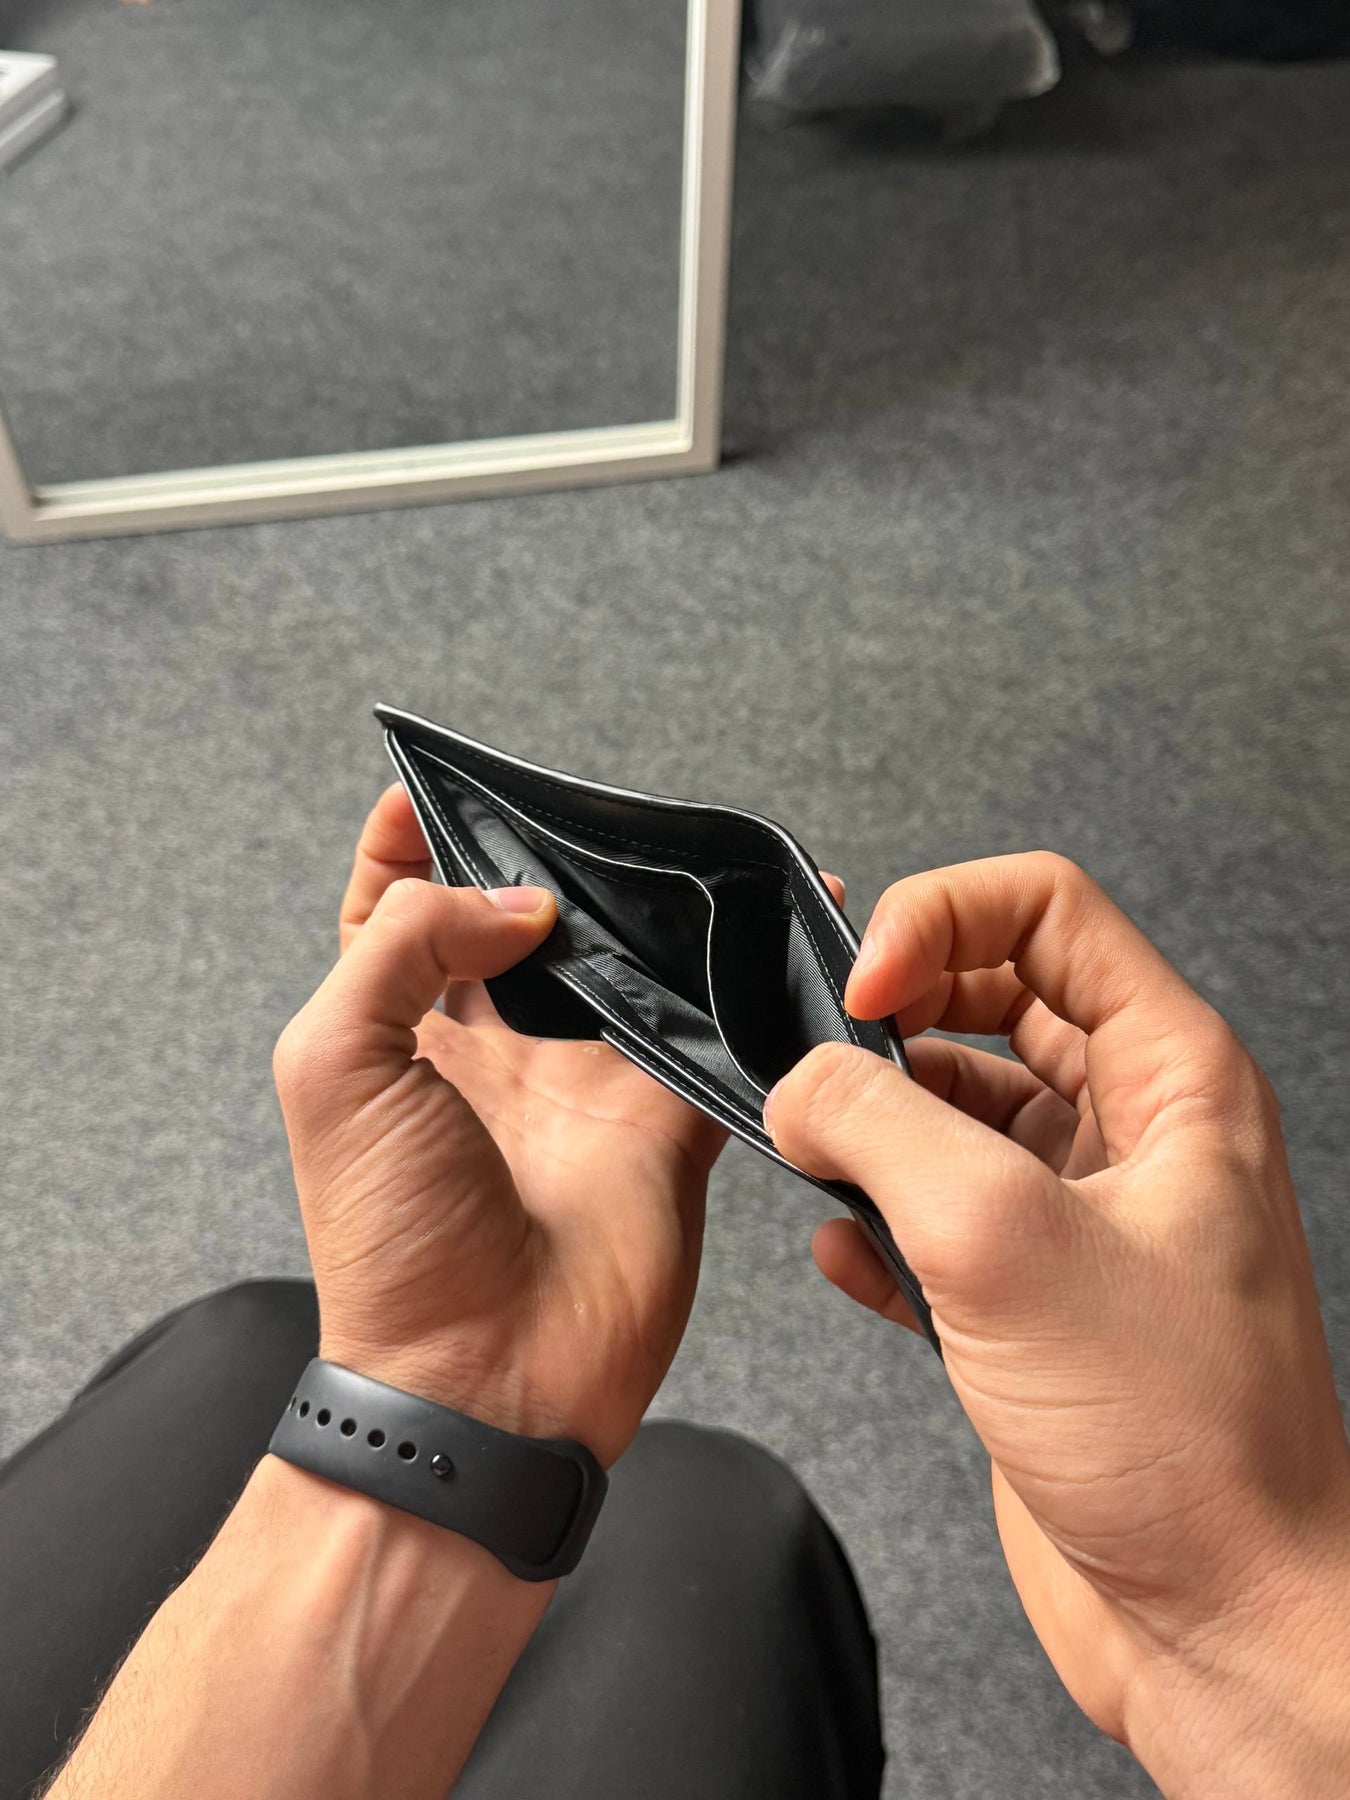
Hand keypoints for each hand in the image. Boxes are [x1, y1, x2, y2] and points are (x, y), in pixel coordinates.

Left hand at [272, 784, 725, 1466]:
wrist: (487, 1380)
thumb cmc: (389, 1239)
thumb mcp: (335, 1067)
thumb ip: (399, 946)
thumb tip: (516, 901)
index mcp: (400, 1034)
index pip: (392, 914)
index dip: (410, 848)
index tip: (436, 789)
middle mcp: (494, 1049)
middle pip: (522, 923)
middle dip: (549, 862)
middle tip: (586, 810)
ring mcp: (583, 1082)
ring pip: (625, 965)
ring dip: (652, 911)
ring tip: (683, 846)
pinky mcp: (663, 1120)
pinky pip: (713, 1034)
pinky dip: (744, 986)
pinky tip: (771, 929)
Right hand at [765, 852, 1349, 1794]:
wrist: (1219, 1625)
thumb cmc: (1181, 1446)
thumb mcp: (1003, 1241)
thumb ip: (881, 1128)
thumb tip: (802, 1087)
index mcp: (1172, 1078)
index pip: (1046, 909)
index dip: (940, 918)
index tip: (862, 989)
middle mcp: (1132, 1130)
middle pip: (991, 992)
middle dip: (894, 1012)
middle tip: (821, 1065)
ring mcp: (1081, 1213)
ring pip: (953, 1105)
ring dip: (875, 1121)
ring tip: (820, 1159)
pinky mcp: (1033, 1297)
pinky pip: (934, 1213)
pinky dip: (876, 1220)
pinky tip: (846, 1256)